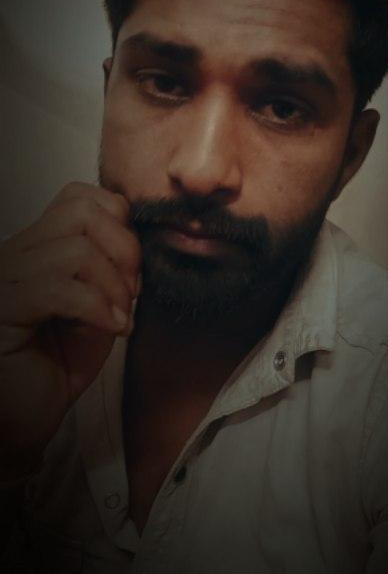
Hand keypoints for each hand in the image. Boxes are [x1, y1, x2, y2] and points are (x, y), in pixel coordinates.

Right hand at [0, 182, 140, 479]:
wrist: (21, 422)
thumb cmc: (55, 367)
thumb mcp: (98, 307)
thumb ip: (112, 268)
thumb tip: (141, 243)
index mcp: (36, 246)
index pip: (80, 197)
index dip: (119, 224)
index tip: (134, 269)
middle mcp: (15, 253)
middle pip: (81, 212)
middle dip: (123, 248)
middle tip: (132, 291)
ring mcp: (5, 278)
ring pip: (75, 249)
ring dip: (114, 285)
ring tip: (120, 318)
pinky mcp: (2, 308)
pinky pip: (59, 287)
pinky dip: (99, 307)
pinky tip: (112, 330)